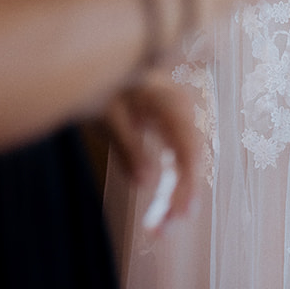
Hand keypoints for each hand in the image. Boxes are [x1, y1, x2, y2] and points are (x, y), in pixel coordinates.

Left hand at [103, 70, 200, 228]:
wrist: (99, 55)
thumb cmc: (104, 78)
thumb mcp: (109, 113)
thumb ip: (130, 147)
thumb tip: (148, 183)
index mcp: (171, 102)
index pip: (189, 149)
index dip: (188, 184)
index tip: (180, 215)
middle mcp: (182, 110)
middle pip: (191, 160)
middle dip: (180, 199)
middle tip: (162, 233)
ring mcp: (177, 118)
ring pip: (185, 163)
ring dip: (175, 197)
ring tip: (160, 230)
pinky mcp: (168, 126)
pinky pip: (176, 160)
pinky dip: (170, 186)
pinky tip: (163, 211)